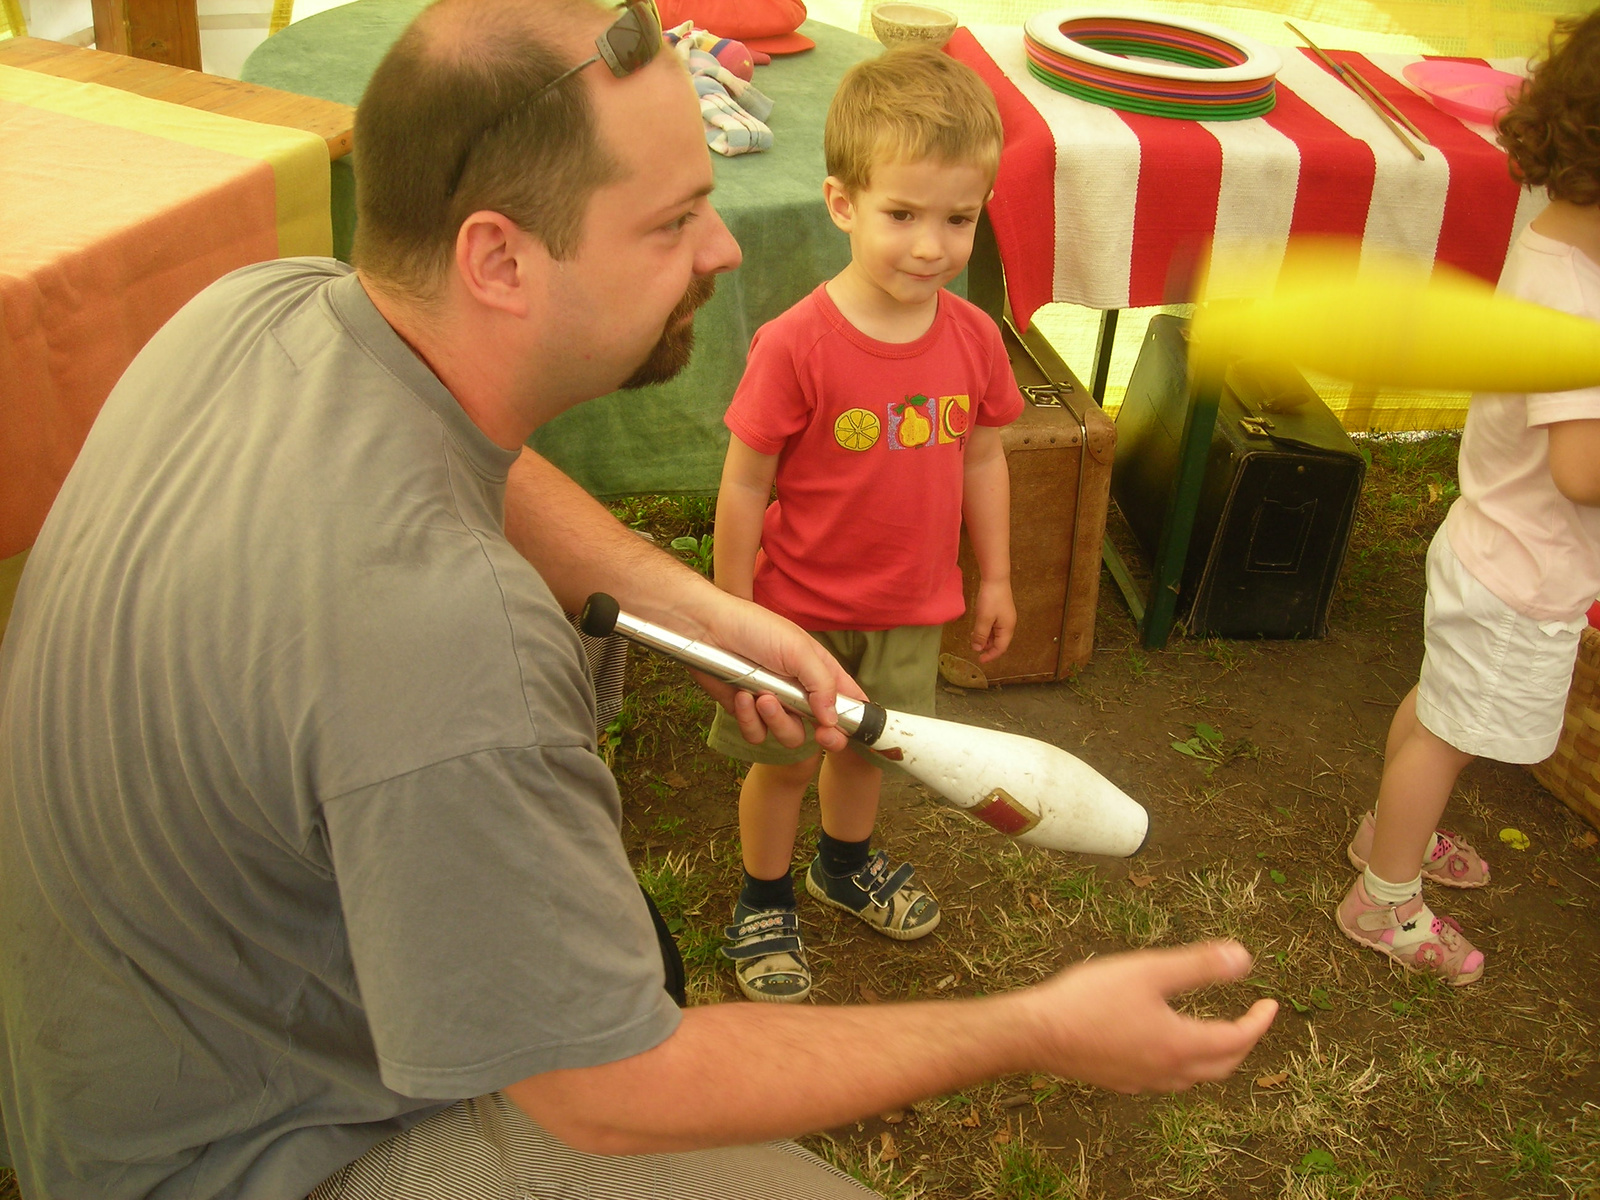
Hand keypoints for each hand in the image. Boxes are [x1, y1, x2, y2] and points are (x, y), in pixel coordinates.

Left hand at [698, 594, 865, 753]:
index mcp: (819, 671)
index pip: (847, 699)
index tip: (852, 730)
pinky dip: (750, 720)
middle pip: (822, 729)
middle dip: (824, 736)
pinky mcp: (747, 713)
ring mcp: (773, 704)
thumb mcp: (798, 649)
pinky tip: (742, 696)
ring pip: (789, 736)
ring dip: (777, 721)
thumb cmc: (754, 628)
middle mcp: (799, 691)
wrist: (706, 629)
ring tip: (762, 697)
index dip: (855, 718)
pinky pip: (757, 734)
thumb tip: (833, 719)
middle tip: (820, 734)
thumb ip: (821, 684)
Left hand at [970, 578, 1016, 662]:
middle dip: (986, 646)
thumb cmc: (991, 599)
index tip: (980, 660)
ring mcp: (1004, 618)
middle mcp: (1008, 625)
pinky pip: (993, 626)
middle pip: (998, 642)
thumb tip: (977, 648)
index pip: (1000, 648)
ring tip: (973, 635)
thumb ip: (981, 635)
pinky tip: (977, 626)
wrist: (996, 578)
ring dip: (984, 637)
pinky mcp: (1000, 612)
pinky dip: (985, 629)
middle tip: (973, 644)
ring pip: (995, 634)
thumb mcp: (984, 618)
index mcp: (1007, 628)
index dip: (990, 655)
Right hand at [1020, 941, 1276, 1093]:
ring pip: (1194, 1076)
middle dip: (1242, 1042)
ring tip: (1213, 1031)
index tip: (1270, 1004)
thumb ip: (1198, 965)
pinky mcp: (1121, 1081)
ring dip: (1213, 1056)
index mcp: (1181, 1044)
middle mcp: (1168, 1070)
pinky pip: (1166, 1078)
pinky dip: (1182, 1062)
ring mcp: (1143, 1080)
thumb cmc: (1089, 998)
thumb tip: (1245, 959)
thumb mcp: (1148, 971)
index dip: (1259, 1022)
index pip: (1238, 1039)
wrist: (1037, 1033)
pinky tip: (1165, 1044)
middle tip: (1249, 1019)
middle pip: (1222, 1065)